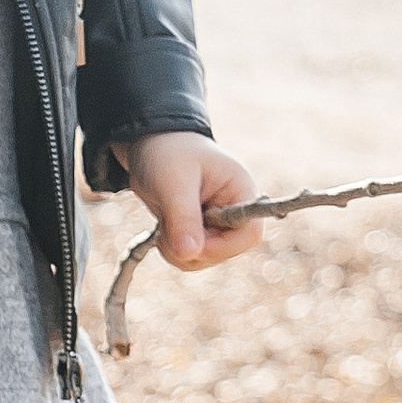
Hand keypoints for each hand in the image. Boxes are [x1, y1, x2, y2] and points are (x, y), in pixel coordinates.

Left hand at [113, 133, 264, 270]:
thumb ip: (183, 217)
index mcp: (241, 191)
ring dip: (179, 251)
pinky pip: (192, 256)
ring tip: (165, 222)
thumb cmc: (167, 153)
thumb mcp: (173, 182)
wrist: (151, 145)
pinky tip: (165, 228)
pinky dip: (174, 250)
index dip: (223, 247)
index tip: (191, 243)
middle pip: (226, 252)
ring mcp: (219, 223)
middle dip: (193, 248)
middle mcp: (236, 210)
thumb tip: (189, 254)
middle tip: (167, 225)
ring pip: (206, 258)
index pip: (250, 233)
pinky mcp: (202, 232)